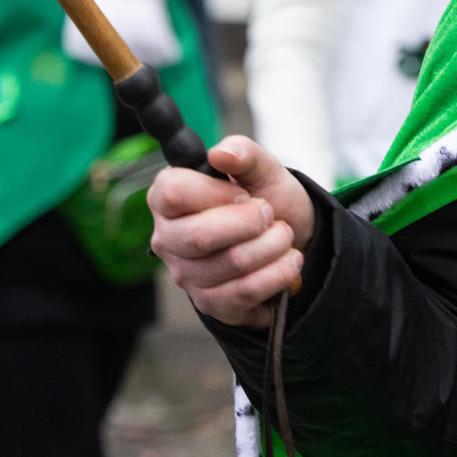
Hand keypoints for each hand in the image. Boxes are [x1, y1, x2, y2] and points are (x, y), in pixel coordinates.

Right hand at [148, 136, 313, 328]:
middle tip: (270, 214)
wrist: (289, 237)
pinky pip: (245, 292)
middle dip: (252, 222)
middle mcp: (168, 238)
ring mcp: (186, 274)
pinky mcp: (209, 303)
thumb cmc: (265, 197)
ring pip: (231, 263)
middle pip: (199, 236)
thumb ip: (245, 153)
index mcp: (167, 196)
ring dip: (274, 245)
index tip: (244, 193)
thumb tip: (221, 153)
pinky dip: (279, 272)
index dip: (217, 193)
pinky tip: (288, 260)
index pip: (174, 193)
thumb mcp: (263, 169)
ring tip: (283, 235)